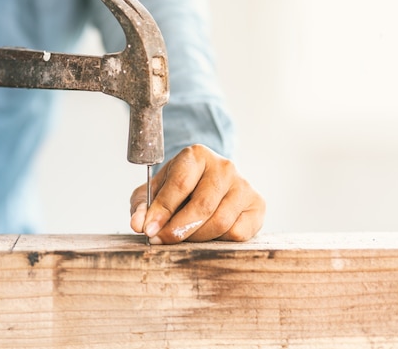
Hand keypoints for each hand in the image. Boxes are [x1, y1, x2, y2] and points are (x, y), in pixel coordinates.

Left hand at [130, 144, 264, 242]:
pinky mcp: (258, 205)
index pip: (180, 184)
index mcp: (196, 155)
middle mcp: (224, 166)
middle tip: (160, 241)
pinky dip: (218, 241)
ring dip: (196, 238)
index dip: (162, 210)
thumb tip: (139, 224)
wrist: (207, 187)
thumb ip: (142, 207)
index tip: (148, 230)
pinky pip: (237, 233)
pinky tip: (207, 236)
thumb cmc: (177, 190)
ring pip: (220, 222)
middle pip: (202, 206)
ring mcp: (244, 185)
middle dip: (178, 229)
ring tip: (182, 240)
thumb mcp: (154, 192)